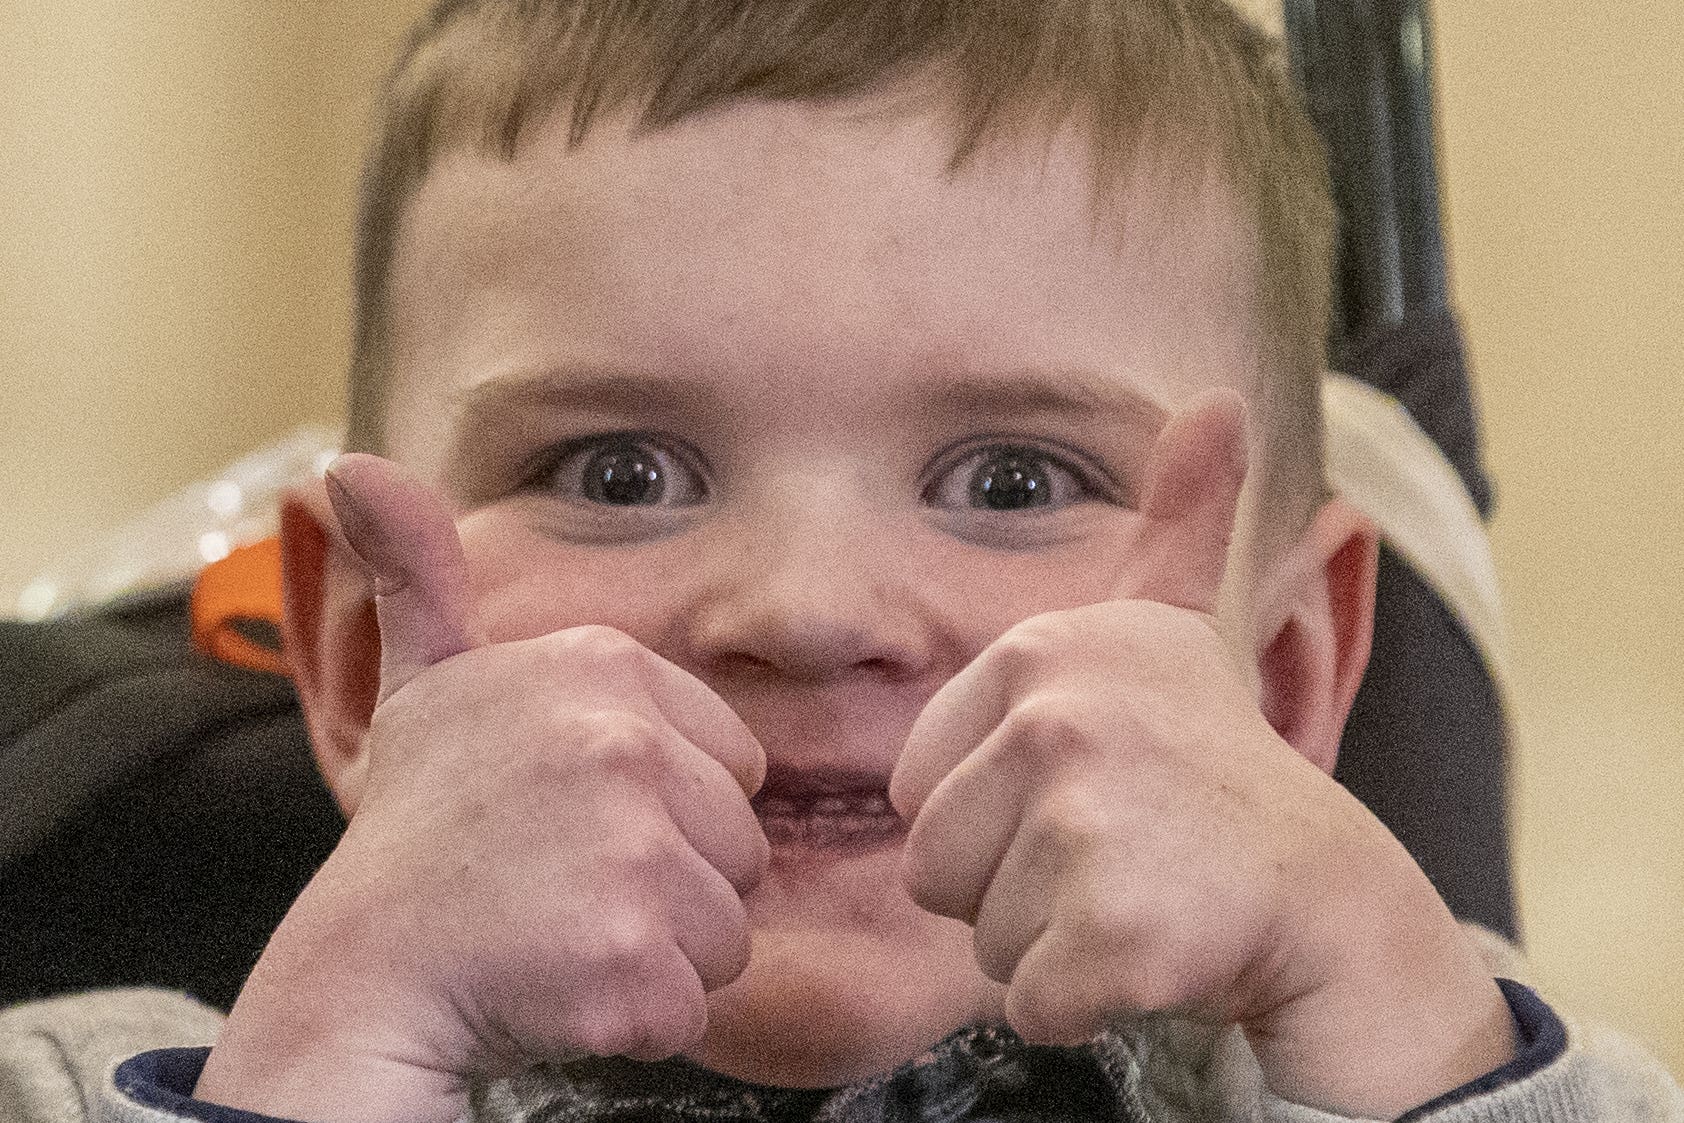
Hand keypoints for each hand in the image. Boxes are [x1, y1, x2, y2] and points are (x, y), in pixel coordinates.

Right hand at [194, 455, 768, 1122]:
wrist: (360, 980)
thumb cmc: (419, 837)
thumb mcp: (424, 689)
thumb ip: (420, 576)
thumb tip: (352, 466)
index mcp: (600, 668)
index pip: (729, 760)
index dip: (662, 807)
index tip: (568, 819)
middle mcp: (622, 742)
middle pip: (740, 843)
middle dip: (670, 881)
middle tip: (562, 883)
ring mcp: (629, 852)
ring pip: (728, 926)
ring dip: (657, 950)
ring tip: (560, 933)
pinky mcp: (630, 958)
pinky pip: (693, 1001)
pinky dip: (638, 1016)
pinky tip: (560, 989)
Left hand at [889, 391, 1515, 1116]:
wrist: (1327, 900)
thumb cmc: (1219, 778)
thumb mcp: (1176, 640)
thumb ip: (1176, 525)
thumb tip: (1219, 404)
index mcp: (1045, 651)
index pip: (918, 781)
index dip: (993, 813)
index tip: (1091, 796)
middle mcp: (1058, 717)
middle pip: (932, 861)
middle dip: (1010, 885)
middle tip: (1114, 856)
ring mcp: (1086, 824)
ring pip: (978, 936)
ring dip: (1048, 944)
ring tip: (1137, 897)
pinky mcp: (1113, 932)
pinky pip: (1028, 1001)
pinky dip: (1082, 1004)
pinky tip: (1153, 956)